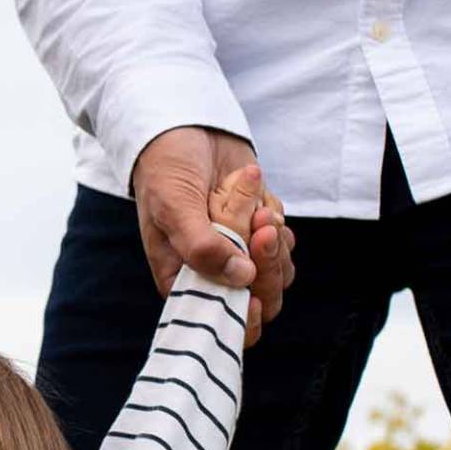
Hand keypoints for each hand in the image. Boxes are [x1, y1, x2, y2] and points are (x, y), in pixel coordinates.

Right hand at [132, 126, 294, 346]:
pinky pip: (284, 243)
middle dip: (266, 269)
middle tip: (260, 226)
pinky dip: (278, 224)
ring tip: (256, 208)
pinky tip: (258, 200)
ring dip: (274, 243)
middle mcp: (214, 274)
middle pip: (259, 301)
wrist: (185, 127)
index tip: (252, 299)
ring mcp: (241, 254)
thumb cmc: (165, 168)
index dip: (241, 320)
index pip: (220, 322)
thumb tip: (242, 277)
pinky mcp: (261, 231)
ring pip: (277, 274)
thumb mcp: (174, 207)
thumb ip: (202, 246)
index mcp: (184, 281)